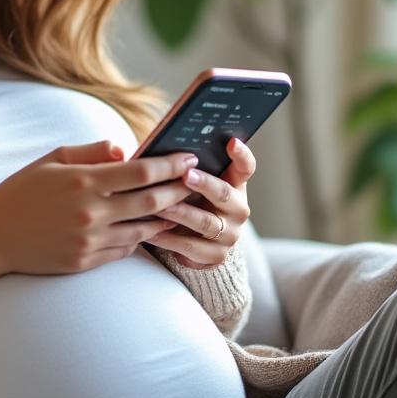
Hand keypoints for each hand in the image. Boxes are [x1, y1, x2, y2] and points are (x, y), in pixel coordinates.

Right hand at [0, 140, 200, 275]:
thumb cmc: (21, 192)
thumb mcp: (52, 160)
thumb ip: (92, 152)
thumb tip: (126, 151)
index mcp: (83, 181)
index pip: (141, 172)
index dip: (171, 165)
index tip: (189, 158)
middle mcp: (90, 212)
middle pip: (151, 201)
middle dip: (180, 190)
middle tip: (198, 182)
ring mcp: (89, 240)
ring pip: (143, 230)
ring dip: (166, 218)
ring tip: (183, 207)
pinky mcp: (85, 262)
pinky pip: (124, 250)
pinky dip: (140, 238)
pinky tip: (150, 229)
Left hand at [143, 137, 253, 268]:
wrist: (197, 242)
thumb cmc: (190, 201)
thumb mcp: (193, 183)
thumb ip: (185, 166)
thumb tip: (159, 150)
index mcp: (235, 184)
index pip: (246, 166)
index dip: (241, 154)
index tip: (231, 142)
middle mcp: (237, 208)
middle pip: (223, 193)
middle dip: (203, 183)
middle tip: (184, 175)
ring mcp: (229, 233)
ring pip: (204, 222)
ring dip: (180, 213)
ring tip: (158, 206)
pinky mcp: (216, 255)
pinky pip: (191, 247)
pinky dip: (169, 239)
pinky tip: (150, 231)